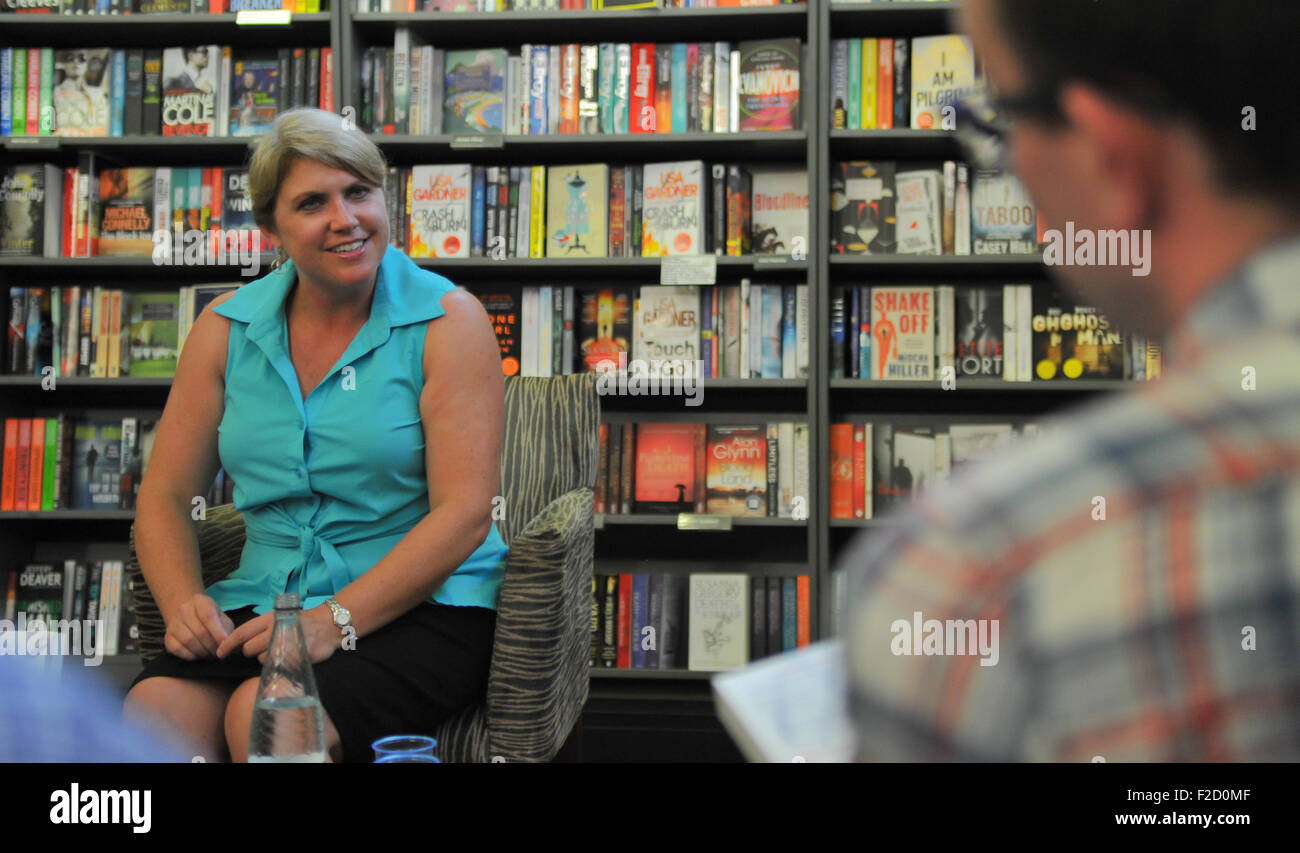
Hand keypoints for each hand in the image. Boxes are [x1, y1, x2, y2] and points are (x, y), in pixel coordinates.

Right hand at [164, 594, 233, 660]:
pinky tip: (198, 655)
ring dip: (202, 652)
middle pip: (200, 631)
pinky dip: (190, 656)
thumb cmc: (210, 619)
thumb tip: (234, 647)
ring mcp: (173, 623)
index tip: (225, 645)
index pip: (209, 617)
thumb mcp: (222, 618)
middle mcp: (184, 609)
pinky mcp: (167, 637)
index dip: (218, 633)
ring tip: (210, 655)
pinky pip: (178, 649)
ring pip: (188, 641)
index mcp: (200, 601)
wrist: (188, 616)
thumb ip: (227, 630)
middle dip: (212, 646)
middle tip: (219, 653)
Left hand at [217, 606, 341, 665]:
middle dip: (250, 652)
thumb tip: (240, 644)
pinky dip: (278, 665)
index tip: (219, 653)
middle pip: (249, 649)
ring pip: (261, 659)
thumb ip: (261, 630)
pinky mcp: (295, 655)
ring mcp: (285, 643)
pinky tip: (286, 658)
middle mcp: (275, 629)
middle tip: (261, 649)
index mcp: (269, 619)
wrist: (328, 625)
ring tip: (279, 651)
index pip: (241, 632)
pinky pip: (277, 666)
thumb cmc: (300, 623)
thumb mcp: (280, 619)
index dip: (228, 644)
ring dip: (265, 659)